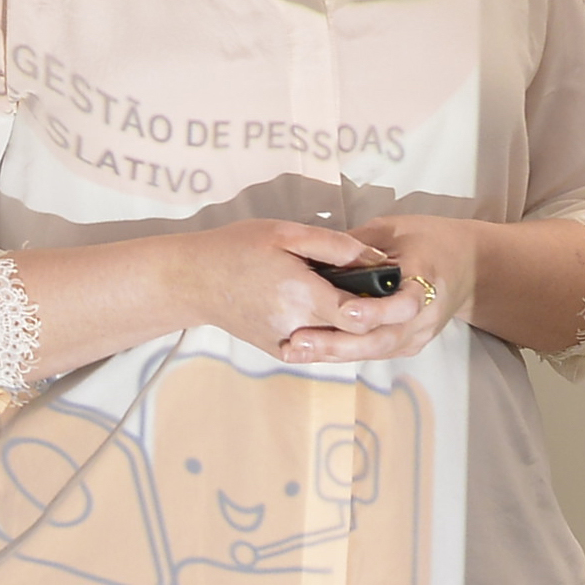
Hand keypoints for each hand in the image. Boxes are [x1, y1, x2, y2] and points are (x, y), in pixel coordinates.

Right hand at [174, 219, 421, 363]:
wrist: (191, 279)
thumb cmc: (235, 248)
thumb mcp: (285, 232)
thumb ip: (334, 245)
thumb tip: (375, 258)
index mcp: (302, 295)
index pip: (362, 314)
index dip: (385, 303)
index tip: (393, 286)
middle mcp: (298, 327)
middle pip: (355, 334)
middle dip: (375, 317)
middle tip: (384, 295)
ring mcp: (287, 344)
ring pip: (340, 345)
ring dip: (356, 328)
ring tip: (359, 301)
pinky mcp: (278, 351)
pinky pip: (318, 349)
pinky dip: (332, 334)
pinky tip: (330, 313)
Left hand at [283, 214, 483, 361]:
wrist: (469, 266)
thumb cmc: (427, 240)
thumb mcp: (393, 230)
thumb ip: (358, 245)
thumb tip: (315, 255)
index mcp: (427, 279)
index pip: (406, 304)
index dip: (377, 311)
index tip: (347, 311)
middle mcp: (426, 316)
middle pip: (383, 338)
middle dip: (340, 343)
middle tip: (300, 342)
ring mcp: (418, 335)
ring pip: (376, 351)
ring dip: (335, 353)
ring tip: (296, 351)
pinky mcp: (408, 344)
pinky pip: (375, 352)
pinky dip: (344, 354)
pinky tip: (311, 353)